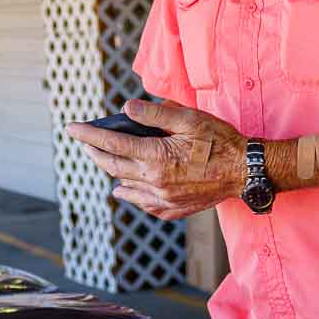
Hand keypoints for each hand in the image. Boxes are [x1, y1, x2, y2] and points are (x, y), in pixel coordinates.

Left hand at [66, 99, 245, 219]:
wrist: (245, 171)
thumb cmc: (220, 141)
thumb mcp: (188, 119)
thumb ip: (155, 114)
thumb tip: (126, 109)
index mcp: (155, 158)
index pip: (111, 144)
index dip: (89, 134)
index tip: (73, 127)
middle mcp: (154, 182)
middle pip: (112, 167)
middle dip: (94, 152)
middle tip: (85, 141)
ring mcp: (163, 199)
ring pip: (125, 187)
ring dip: (111, 172)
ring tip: (104, 159)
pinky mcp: (173, 209)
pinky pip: (143, 204)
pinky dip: (130, 195)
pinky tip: (126, 189)